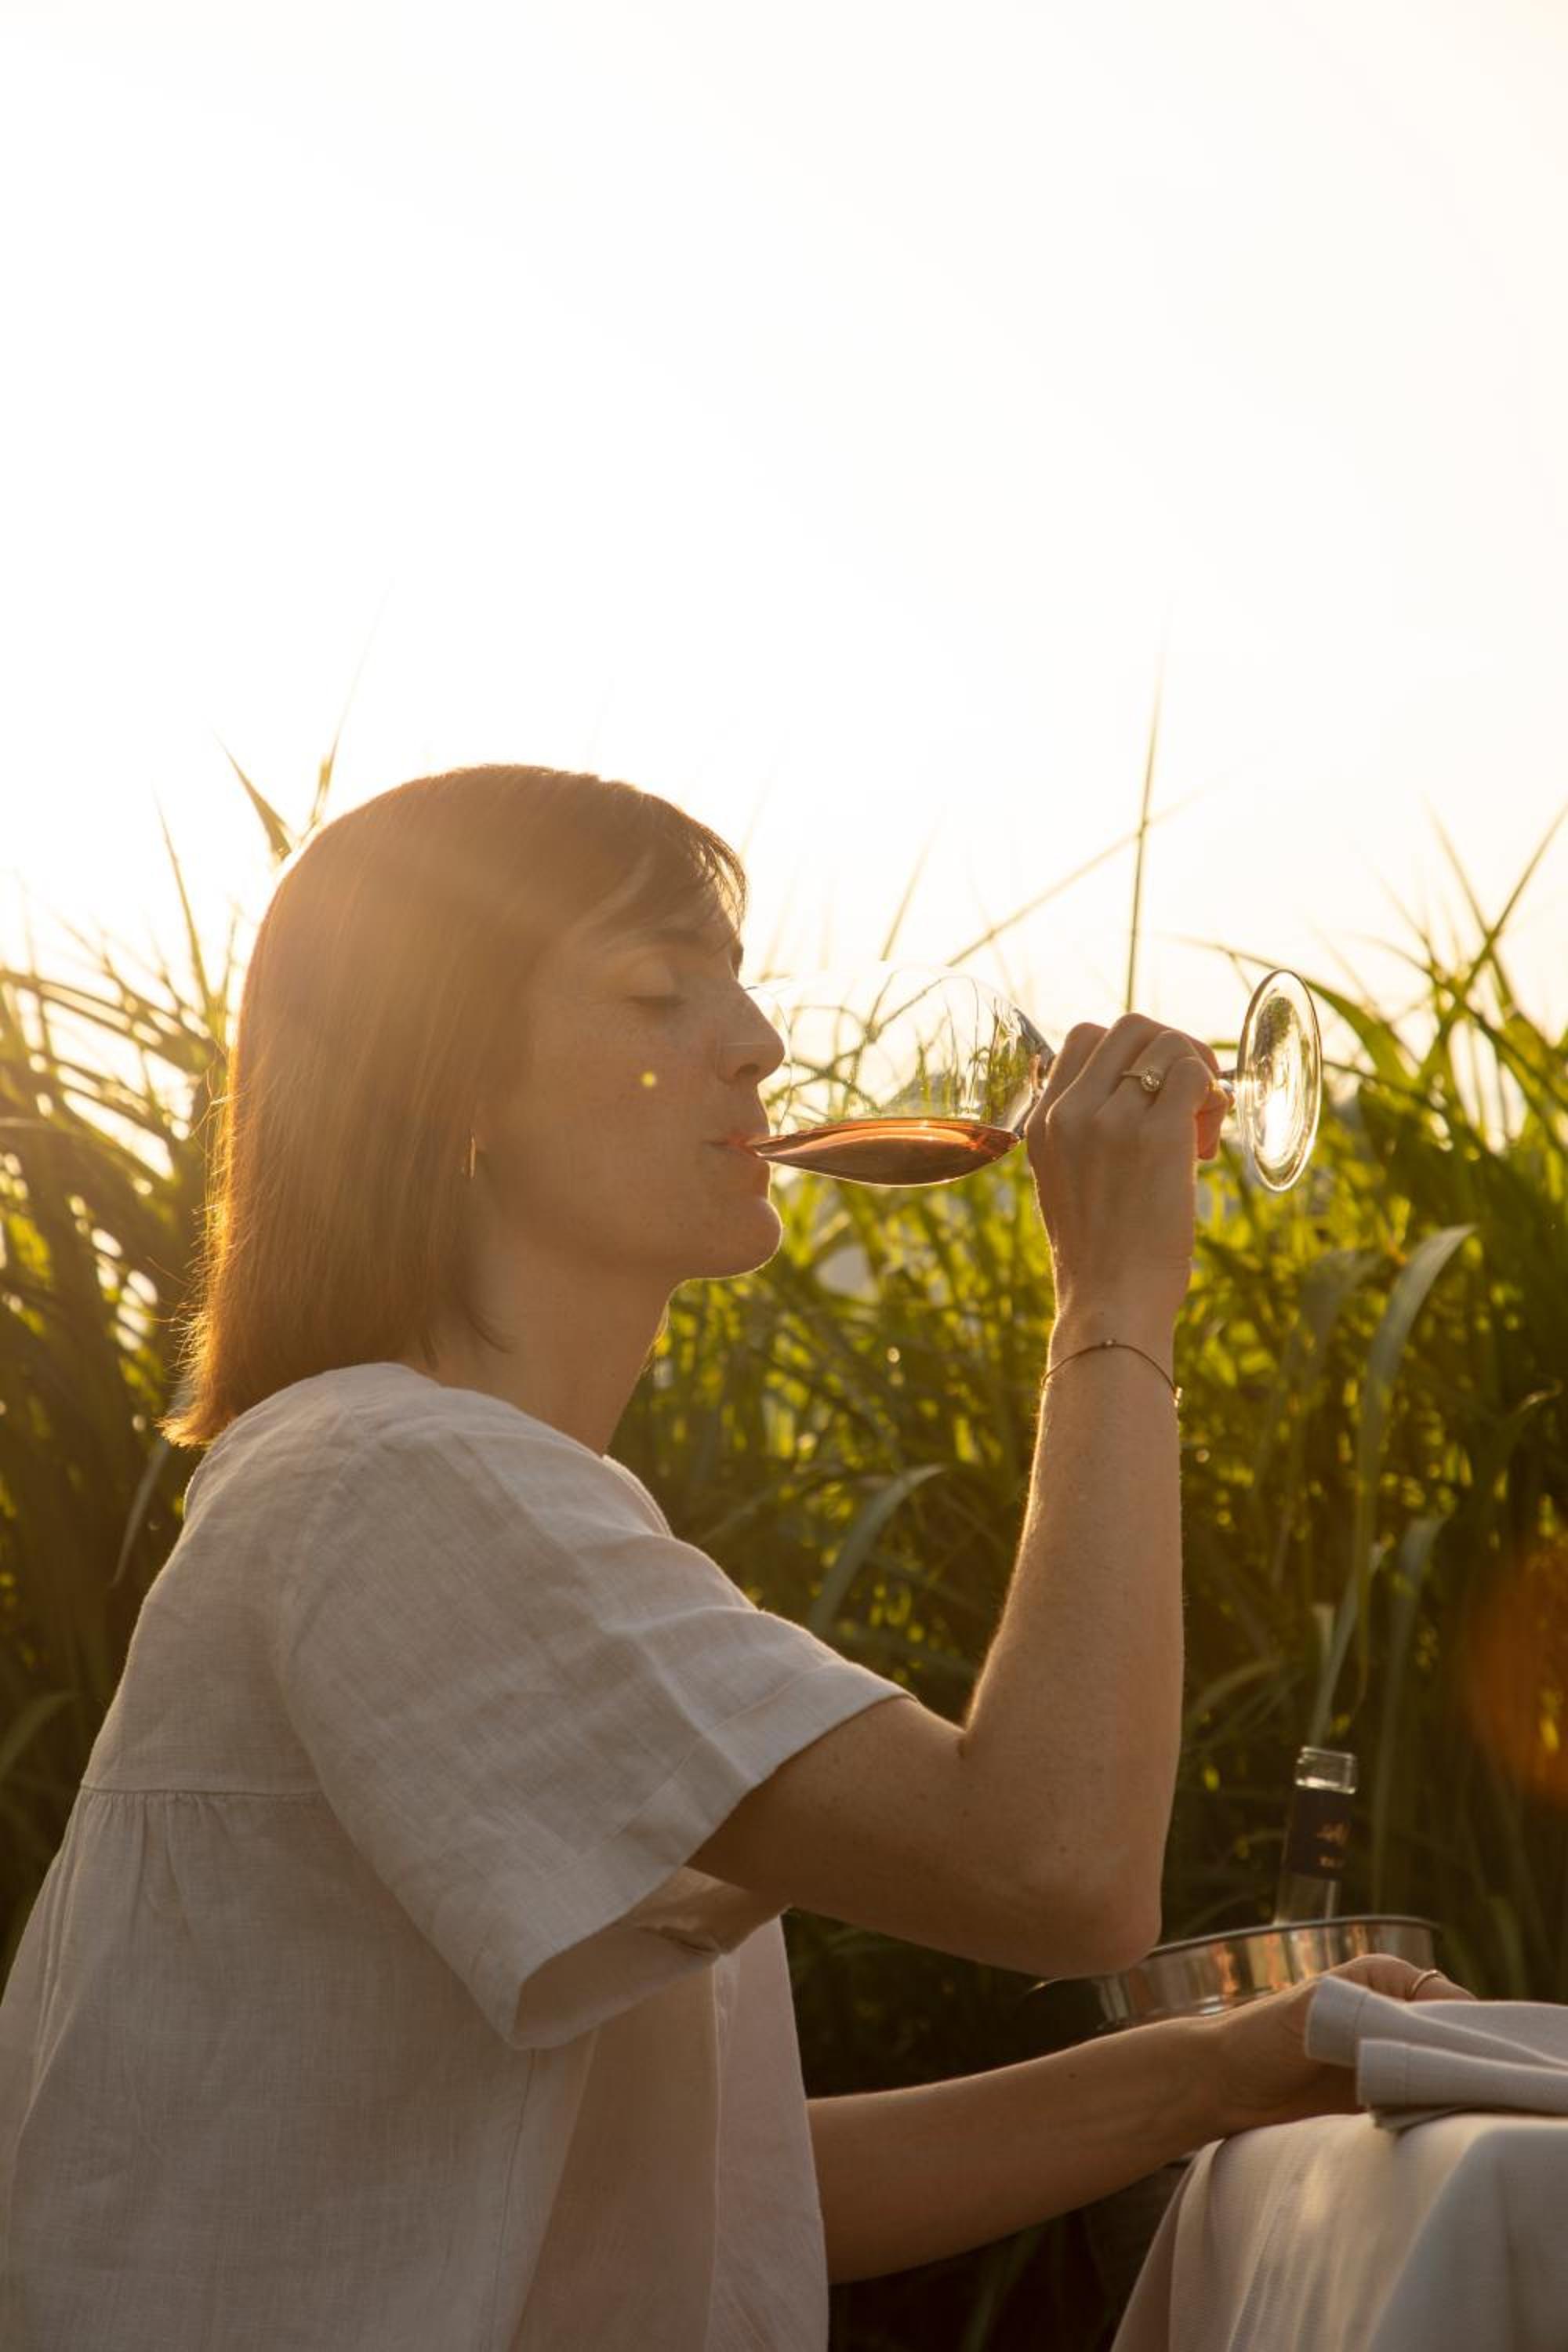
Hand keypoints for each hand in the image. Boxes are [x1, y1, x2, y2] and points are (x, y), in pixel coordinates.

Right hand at [1024, 1012, 1228, 1331]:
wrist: (1110, 1303)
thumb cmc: (1098, 1256)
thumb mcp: (1062, 1182)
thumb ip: (1078, 1134)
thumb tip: (1124, 1095)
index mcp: (1043, 1122)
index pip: (1085, 1037)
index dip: (1130, 1051)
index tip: (1150, 1088)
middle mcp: (1071, 1112)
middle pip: (1130, 1027)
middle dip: (1169, 1046)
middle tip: (1188, 1092)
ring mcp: (1112, 1121)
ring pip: (1169, 1044)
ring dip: (1197, 1071)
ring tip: (1199, 1123)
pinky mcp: (1157, 1136)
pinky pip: (1194, 1075)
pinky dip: (1213, 1092)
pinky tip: (1206, 1134)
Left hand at [1197, 1953, 1477, 2138]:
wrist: (1222, 2084)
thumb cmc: (1263, 2035)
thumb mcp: (1322, 2012)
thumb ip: (1377, 2015)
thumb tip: (1436, 2031)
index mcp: (1386, 1978)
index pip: (1450, 2001)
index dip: (1468, 2032)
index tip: (1472, 2063)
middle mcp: (1393, 2013)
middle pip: (1451, 2041)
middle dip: (1459, 2065)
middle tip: (1461, 2094)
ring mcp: (1388, 2056)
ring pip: (1439, 2074)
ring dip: (1442, 2093)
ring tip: (1442, 2113)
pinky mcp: (1379, 2096)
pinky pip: (1419, 2105)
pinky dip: (1425, 2115)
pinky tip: (1426, 2129)